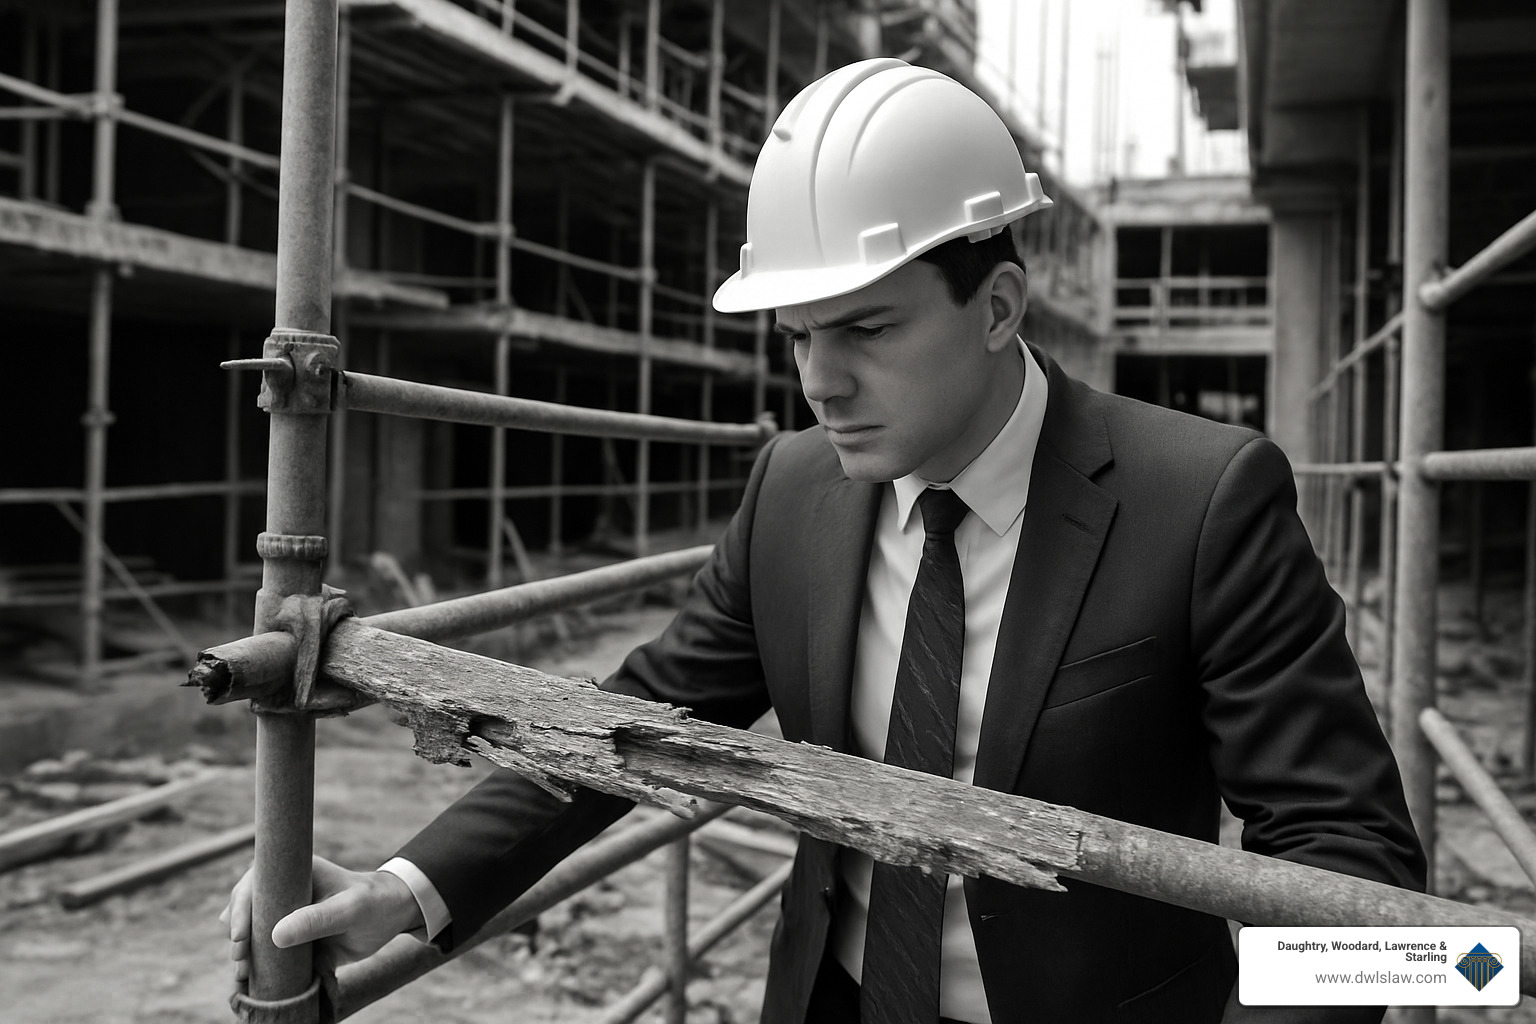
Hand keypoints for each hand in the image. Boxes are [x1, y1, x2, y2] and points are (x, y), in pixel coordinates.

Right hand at [220, 855, 424, 981]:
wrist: (393, 916)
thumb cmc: (374, 903)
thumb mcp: (351, 909)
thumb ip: (318, 920)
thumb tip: (276, 936)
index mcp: (295, 872)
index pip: (255, 884)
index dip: (241, 908)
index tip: (238, 935)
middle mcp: (286, 893)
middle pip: (248, 910)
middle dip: (238, 935)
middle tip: (240, 959)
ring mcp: (288, 916)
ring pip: (255, 934)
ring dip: (244, 954)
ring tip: (242, 975)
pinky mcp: (294, 939)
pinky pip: (270, 953)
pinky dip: (258, 967)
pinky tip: (248, 983)